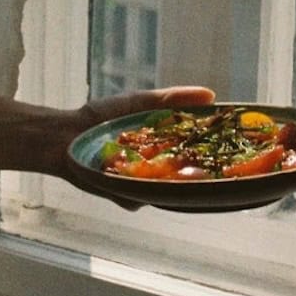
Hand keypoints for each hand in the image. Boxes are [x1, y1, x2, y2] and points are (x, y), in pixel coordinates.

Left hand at [67, 84, 216, 208]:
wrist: (64, 136)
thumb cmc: (101, 116)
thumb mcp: (140, 101)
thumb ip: (173, 98)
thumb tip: (210, 94)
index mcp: (164, 144)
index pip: (196, 150)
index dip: (212, 150)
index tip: (230, 147)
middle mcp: (157, 168)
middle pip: (184, 176)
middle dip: (196, 174)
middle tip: (208, 170)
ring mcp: (141, 185)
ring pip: (163, 192)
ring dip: (170, 187)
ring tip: (178, 179)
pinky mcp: (123, 196)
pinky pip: (137, 201)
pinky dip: (137, 194)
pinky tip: (137, 184)